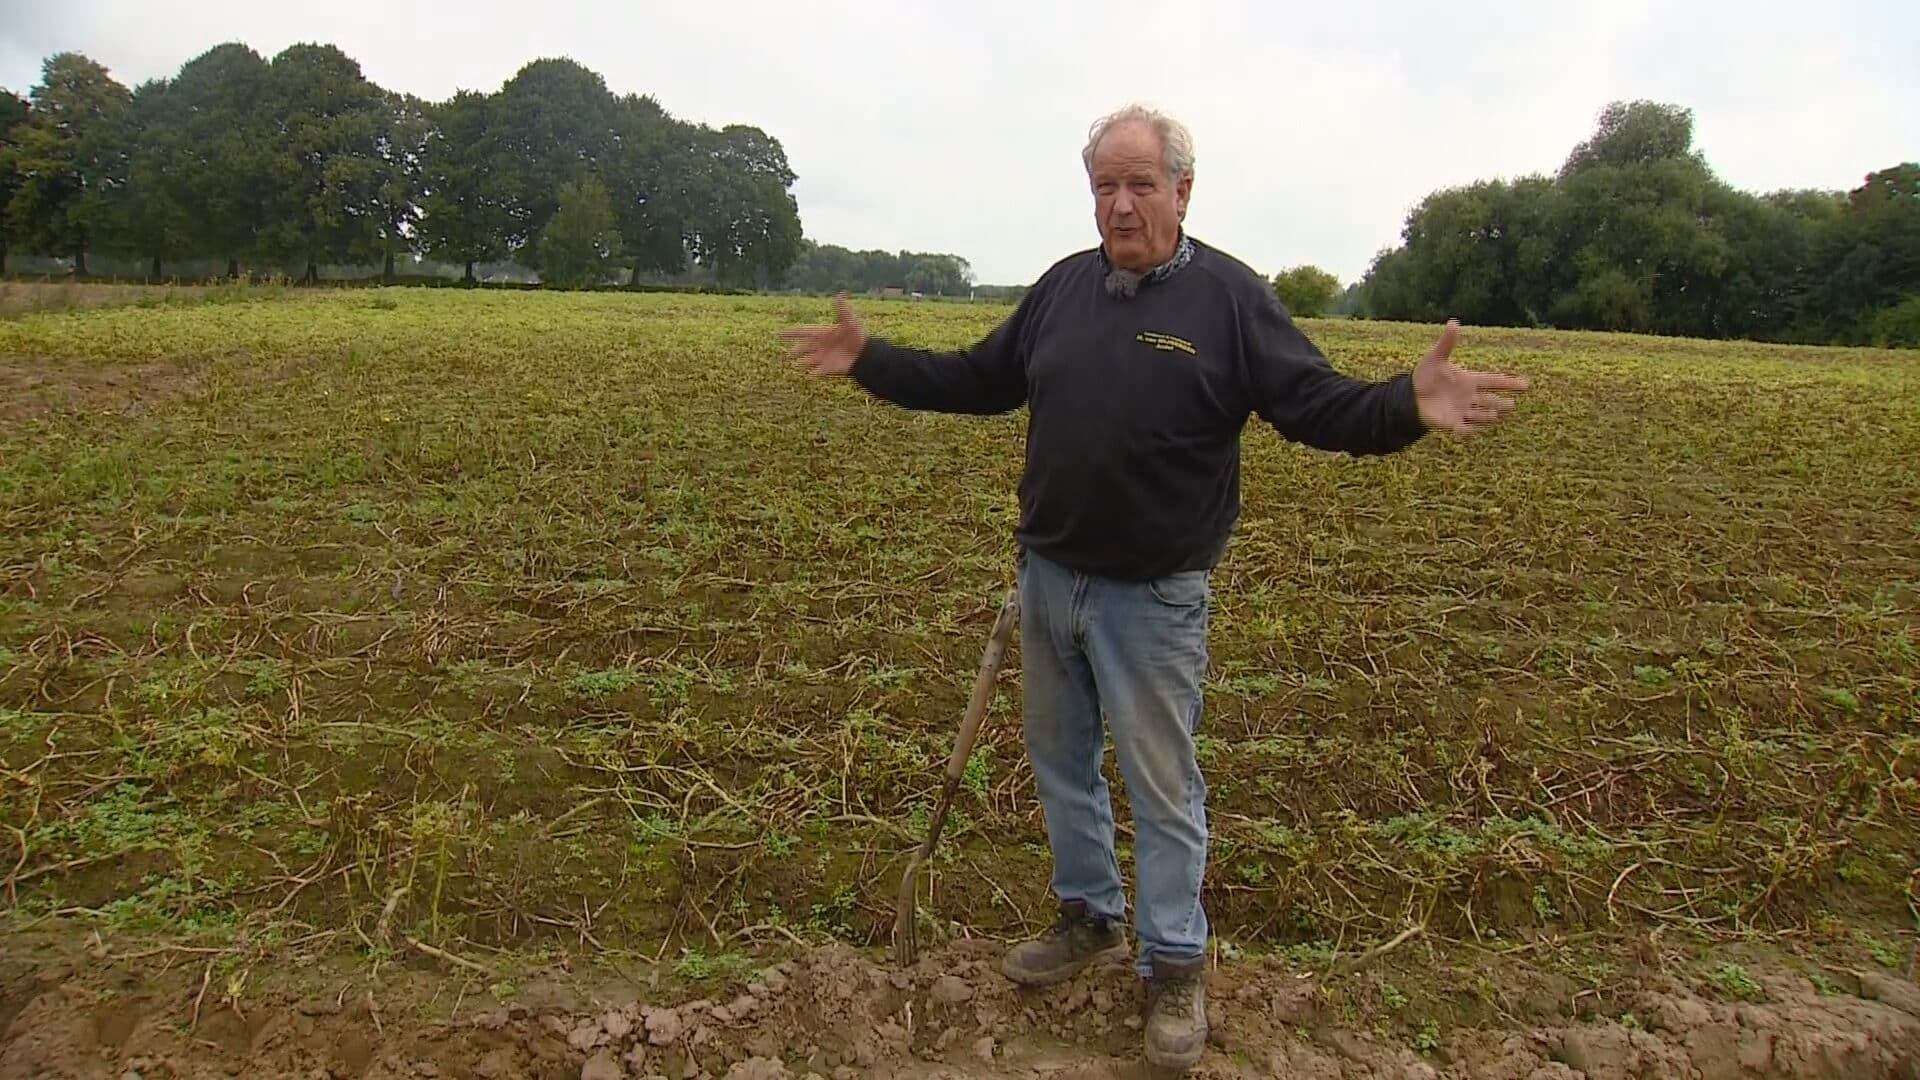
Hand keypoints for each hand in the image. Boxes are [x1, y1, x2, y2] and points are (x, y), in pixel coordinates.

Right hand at [780, 293, 867, 375]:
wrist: (866, 353)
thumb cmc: (858, 336)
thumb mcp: (851, 322)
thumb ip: (843, 311)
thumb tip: (839, 295)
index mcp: (822, 334)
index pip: (804, 332)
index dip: (792, 333)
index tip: (780, 333)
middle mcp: (820, 346)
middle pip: (804, 347)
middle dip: (797, 350)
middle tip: (789, 353)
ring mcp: (823, 358)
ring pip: (809, 360)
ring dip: (804, 362)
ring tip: (798, 364)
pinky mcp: (828, 368)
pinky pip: (819, 372)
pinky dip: (815, 373)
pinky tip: (811, 375)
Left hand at [1412, 320, 1529, 434]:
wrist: (1411, 396)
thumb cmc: (1426, 375)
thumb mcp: (1436, 357)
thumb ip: (1447, 342)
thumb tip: (1454, 322)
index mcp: (1470, 380)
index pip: (1494, 381)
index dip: (1510, 383)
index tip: (1526, 385)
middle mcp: (1470, 397)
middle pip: (1491, 400)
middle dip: (1501, 403)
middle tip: (1511, 405)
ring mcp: (1462, 411)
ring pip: (1480, 415)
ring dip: (1487, 416)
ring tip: (1496, 415)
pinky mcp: (1451, 423)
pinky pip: (1462, 428)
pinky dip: (1466, 430)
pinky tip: (1467, 430)